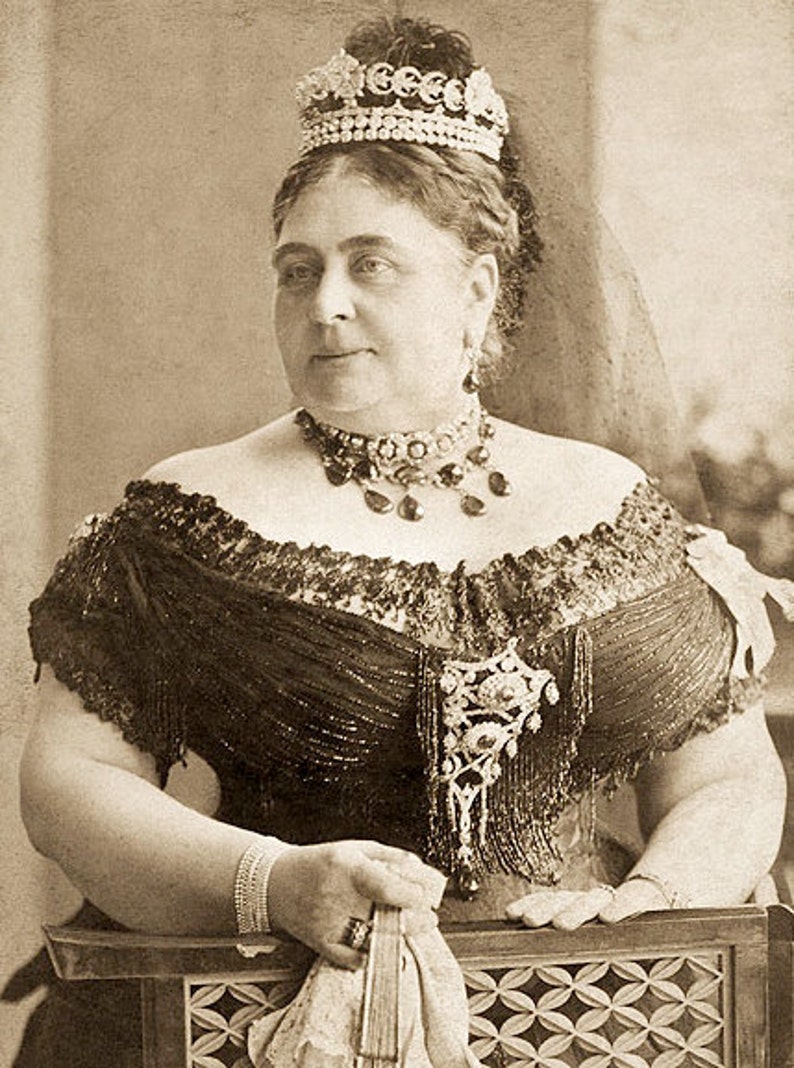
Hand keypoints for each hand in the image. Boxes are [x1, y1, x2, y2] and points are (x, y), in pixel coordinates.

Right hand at [267, 839, 445, 967]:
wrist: (275, 882)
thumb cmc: (320, 862)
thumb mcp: (354, 848)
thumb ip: (390, 856)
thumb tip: (422, 870)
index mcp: (346, 867)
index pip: (385, 886)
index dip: (412, 895)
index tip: (426, 897)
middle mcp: (335, 896)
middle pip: (384, 917)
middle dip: (414, 921)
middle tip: (429, 918)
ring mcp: (327, 923)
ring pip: (372, 940)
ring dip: (398, 937)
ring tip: (410, 928)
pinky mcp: (319, 943)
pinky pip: (352, 958)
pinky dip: (371, 955)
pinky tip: (381, 945)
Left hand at [505, 878, 671, 930]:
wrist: (678, 877)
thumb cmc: (634, 923)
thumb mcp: (601, 934)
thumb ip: (578, 940)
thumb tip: (537, 974)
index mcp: (582, 908)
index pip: (553, 902)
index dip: (533, 905)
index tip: (510, 914)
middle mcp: (598, 901)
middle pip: (567, 901)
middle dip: (546, 909)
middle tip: (528, 921)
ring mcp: (622, 899)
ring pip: (595, 900)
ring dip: (576, 910)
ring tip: (561, 924)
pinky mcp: (651, 901)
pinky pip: (633, 901)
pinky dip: (622, 907)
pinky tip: (611, 916)